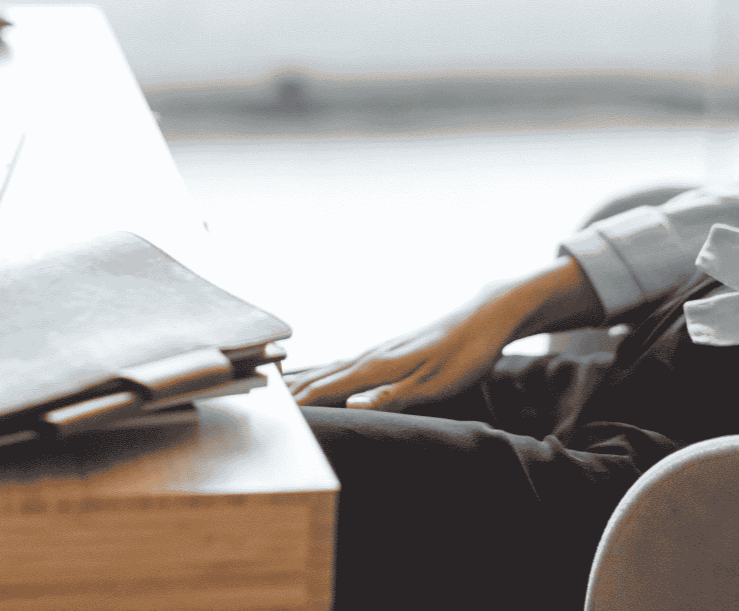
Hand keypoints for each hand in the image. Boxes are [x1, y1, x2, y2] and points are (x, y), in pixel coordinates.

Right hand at [286, 292, 525, 412]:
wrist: (483, 318)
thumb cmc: (463, 354)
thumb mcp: (435, 384)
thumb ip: (392, 395)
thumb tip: (352, 405)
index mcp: (379, 366)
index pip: (328, 387)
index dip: (298, 404)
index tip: (270, 420)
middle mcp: (372, 355)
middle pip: (321, 375)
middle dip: (289, 392)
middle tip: (255, 407)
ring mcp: (379, 350)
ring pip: (330, 366)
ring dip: (302, 378)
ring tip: (275, 388)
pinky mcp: (389, 350)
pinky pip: (345, 362)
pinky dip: (323, 369)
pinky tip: (321, 372)